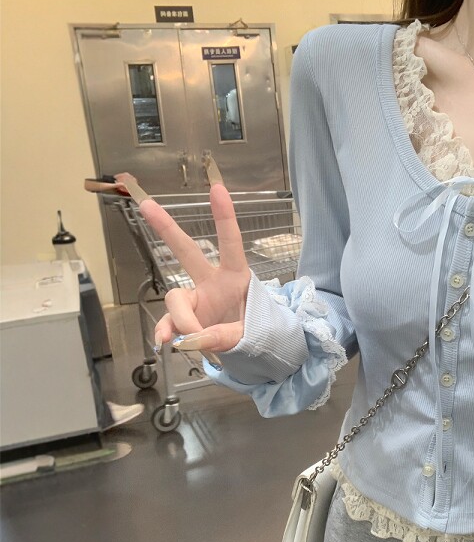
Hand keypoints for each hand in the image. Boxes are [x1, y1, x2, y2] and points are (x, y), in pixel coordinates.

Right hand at [137, 183, 250, 352]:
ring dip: (181, 318)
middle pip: (187, 251)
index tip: (217, 189)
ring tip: (193, 339)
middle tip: (147, 204)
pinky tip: (164, 341)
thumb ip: (225, 335)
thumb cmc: (258, 333)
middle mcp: (212, 282)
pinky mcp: (184, 317)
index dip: (224, 218)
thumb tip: (195, 338)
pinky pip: (167, 321)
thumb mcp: (252, 335)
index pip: (230, 244)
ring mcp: (196, 298)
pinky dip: (165, 331)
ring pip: (175, 298)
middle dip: (167, 228)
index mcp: (236, 277)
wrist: (252, 351)